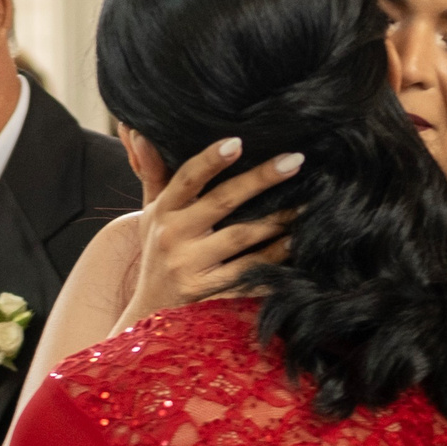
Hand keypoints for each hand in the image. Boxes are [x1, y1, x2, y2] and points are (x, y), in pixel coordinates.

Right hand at [116, 137, 300, 332]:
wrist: (147, 314)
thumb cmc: (156, 252)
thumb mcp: (150, 213)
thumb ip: (152, 173)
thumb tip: (140, 131)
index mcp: (163, 210)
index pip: (187, 178)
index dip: (211, 160)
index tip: (238, 142)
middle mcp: (174, 236)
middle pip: (222, 202)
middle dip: (260, 180)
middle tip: (295, 161)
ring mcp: (191, 266)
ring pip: (241, 238)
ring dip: (276, 220)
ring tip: (306, 204)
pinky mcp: (207, 292)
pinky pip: (247, 274)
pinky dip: (273, 262)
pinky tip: (296, 248)